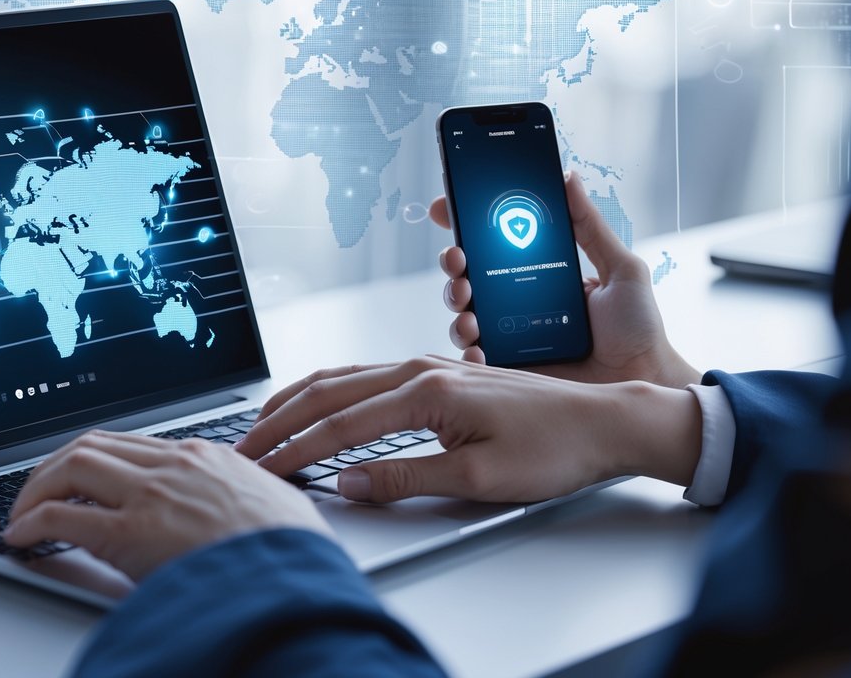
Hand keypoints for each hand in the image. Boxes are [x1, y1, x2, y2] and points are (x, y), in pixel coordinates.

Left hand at [6, 430, 331, 580]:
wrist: (300, 582)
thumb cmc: (296, 555)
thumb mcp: (276, 506)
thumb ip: (246, 496)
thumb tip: (243, 508)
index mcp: (208, 457)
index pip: (133, 444)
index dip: (96, 460)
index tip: (79, 479)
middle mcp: (174, 466)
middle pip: (94, 446)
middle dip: (56, 468)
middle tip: (37, 492)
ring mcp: (151, 496)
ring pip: (73, 467)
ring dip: (37, 488)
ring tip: (23, 512)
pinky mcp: (131, 535)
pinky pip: (63, 518)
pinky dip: (32, 522)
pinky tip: (21, 535)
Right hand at [235, 355, 701, 503]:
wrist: (607, 420)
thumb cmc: (555, 447)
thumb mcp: (481, 478)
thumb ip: (407, 477)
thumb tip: (348, 482)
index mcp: (427, 392)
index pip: (340, 425)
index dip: (295, 451)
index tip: (262, 469)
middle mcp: (421, 370)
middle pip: (329, 391)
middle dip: (280, 421)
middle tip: (244, 447)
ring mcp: (429, 367)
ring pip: (344, 376)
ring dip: (299, 400)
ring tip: (264, 422)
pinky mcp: (440, 375)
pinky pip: (367, 376)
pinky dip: (330, 391)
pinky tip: (320, 402)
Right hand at [431, 172, 700, 387]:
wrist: (644, 379)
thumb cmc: (638, 327)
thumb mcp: (620, 268)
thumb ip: (591, 226)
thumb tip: (569, 175)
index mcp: (536, 274)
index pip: (490, 244)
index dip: (462, 223)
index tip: (446, 207)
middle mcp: (515, 303)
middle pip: (466, 276)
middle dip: (452, 263)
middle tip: (459, 260)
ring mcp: (508, 336)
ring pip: (461, 314)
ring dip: (454, 303)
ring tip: (468, 305)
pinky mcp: (508, 371)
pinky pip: (473, 360)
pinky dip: (467, 352)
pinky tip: (477, 347)